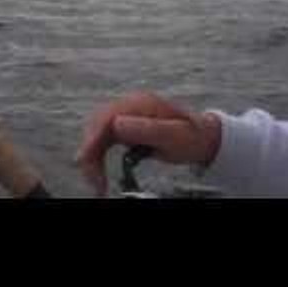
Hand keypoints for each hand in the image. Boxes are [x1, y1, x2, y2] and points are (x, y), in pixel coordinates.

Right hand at [74, 92, 221, 195]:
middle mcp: (130, 106)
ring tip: (97, 182)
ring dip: (92, 158)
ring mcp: (127, 116)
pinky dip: (98, 157)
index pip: (107, 116)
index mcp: (141, 104)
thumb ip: (147, 129)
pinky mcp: (126, 128)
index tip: (84, 159)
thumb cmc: (192, 136)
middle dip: (90, 152)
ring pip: (98, 135)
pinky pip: (104, 141)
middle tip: (94, 181)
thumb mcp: (173, 135)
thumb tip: (117, 124)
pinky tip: (99, 172)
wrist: (202, 138)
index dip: (93, 137)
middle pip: (98, 125)